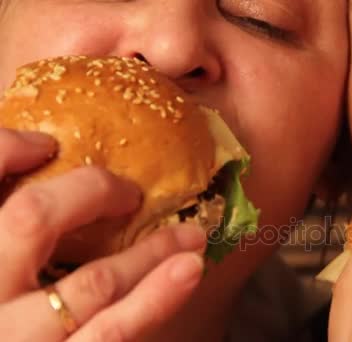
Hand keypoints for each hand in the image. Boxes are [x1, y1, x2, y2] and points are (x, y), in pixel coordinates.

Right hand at [0, 128, 206, 340]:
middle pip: (33, 219)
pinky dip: (156, 299)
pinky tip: (187, 271)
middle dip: (90, 192)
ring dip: (151, 250)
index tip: (44, 144)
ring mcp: (17, 336)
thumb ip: (9, 226)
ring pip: (94, 280)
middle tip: (129, 192)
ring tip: (191, 235)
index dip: (6, 149)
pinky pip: (111, 332)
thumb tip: (36, 163)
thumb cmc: (4, 315)